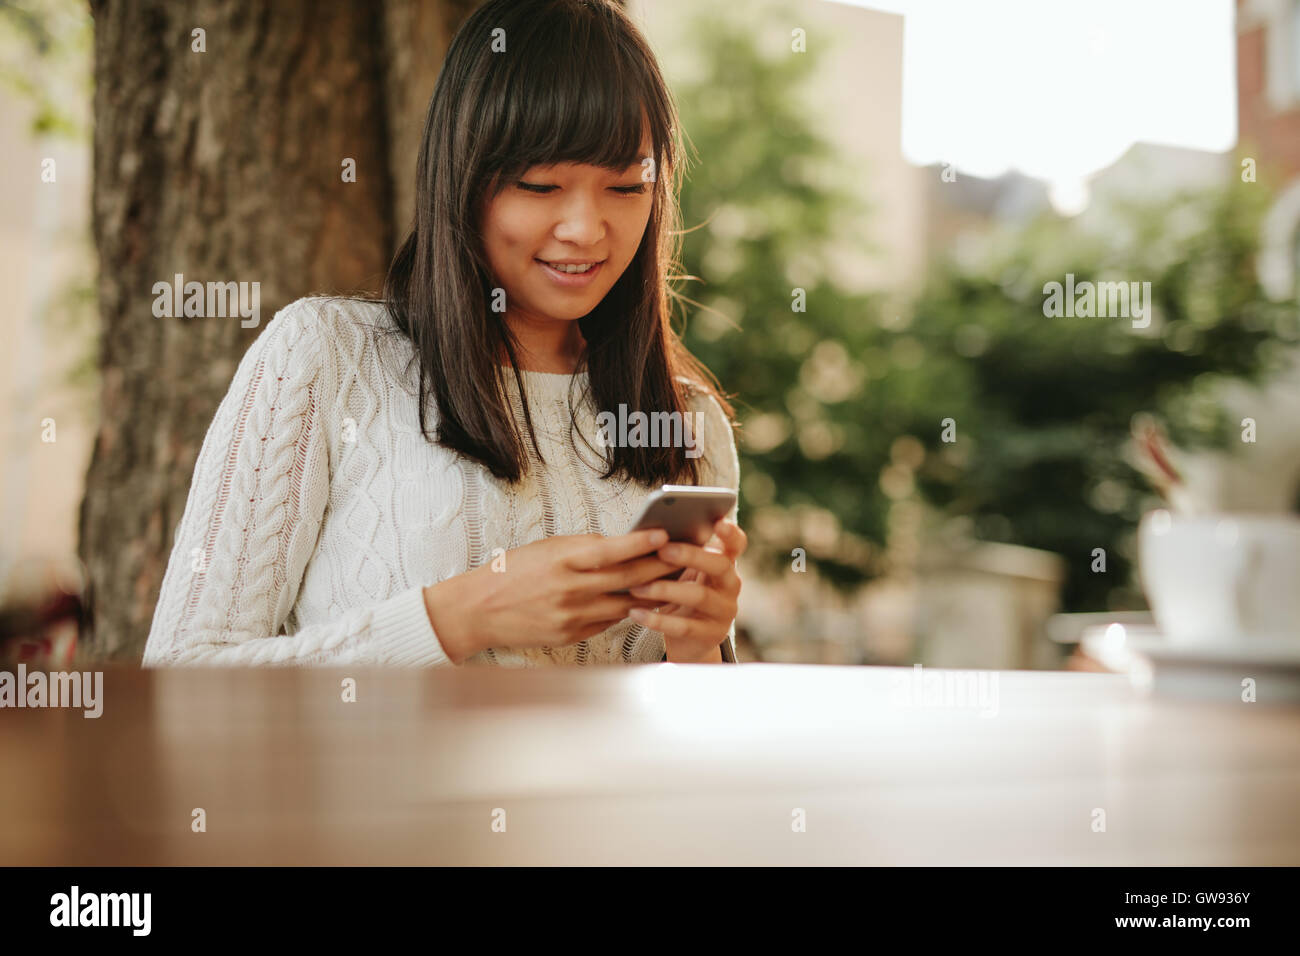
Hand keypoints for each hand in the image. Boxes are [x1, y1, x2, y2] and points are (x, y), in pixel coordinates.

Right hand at [423, 529, 682, 662]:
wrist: (480, 610)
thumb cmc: (513, 572)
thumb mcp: (548, 549)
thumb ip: (584, 550)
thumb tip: (622, 546)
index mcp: (564, 560)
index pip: (612, 550)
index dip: (642, 543)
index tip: (665, 534)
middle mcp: (572, 589)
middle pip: (628, 579)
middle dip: (660, 568)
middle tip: (683, 558)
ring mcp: (573, 615)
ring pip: (625, 604)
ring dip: (652, 594)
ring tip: (674, 581)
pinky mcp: (572, 635)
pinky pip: (608, 622)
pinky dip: (627, 611)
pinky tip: (644, 603)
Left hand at [626, 519, 745, 662]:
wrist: (688, 641)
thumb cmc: (680, 595)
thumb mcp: (682, 573)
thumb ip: (677, 554)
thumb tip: (648, 533)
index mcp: (725, 563)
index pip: (736, 544)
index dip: (731, 533)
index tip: (719, 521)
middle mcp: (731, 585)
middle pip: (719, 565)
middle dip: (691, 555)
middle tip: (662, 550)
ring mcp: (725, 611)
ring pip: (699, 596)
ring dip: (665, 589)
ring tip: (637, 587)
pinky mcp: (712, 635)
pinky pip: (684, 626)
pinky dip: (657, 620)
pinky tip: (635, 613)